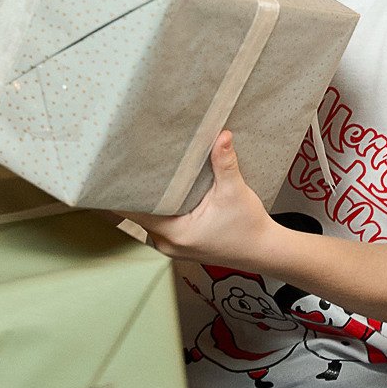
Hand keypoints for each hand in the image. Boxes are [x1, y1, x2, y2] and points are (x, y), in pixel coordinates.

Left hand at [133, 132, 279, 267]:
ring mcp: (170, 246)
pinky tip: (162, 191)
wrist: (263, 251)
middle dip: (139, 189)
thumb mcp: (235, 193)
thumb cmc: (249, 229)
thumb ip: (224, 163)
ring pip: (147, 218)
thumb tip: (221, 136)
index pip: (136, 210)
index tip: (123, 170)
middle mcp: (167, 243)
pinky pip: (158, 223)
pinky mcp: (177, 243)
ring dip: (149, 198)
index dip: (128, 190)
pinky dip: (160, 207)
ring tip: (147, 173)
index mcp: (175, 233)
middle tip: (135, 163)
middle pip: (138, 213)